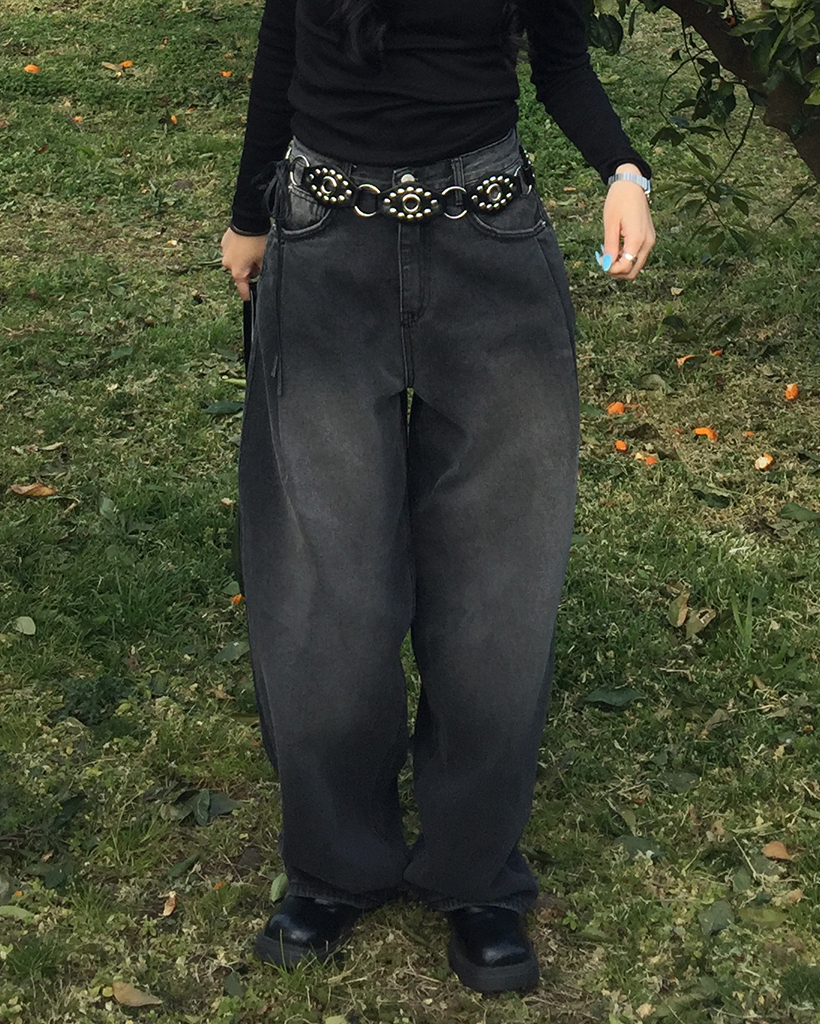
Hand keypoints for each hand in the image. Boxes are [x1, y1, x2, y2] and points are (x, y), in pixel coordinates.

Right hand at [220, 226, 268, 300]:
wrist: (248, 219)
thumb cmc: (257, 241)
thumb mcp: (264, 259)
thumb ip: (262, 271)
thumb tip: (259, 274)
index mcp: (238, 272)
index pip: (242, 289)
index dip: (247, 294)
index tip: (249, 298)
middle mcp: (228, 264)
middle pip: (240, 274)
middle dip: (249, 271)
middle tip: (259, 262)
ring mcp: (224, 253)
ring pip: (236, 262)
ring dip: (243, 260)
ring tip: (253, 250)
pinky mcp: (224, 242)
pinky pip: (233, 251)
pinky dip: (239, 250)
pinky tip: (247, 243)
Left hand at [601, 164, 654, 280]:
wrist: (632, 185)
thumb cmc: (619, 200)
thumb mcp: (610, 224)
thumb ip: (610, 247)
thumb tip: (607, 266)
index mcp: (637, 239)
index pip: (625, 267)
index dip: (610, 269)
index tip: (600, 259)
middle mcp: (647, 243)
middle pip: (632, 272)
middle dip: (616, 271)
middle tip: (603, 259)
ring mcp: (650, 241)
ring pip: (635, 266)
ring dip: (621, 265)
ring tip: (608, 251)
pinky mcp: (648, 239)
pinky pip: (637, 256)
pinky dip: (626, 258)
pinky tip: (616, 247)